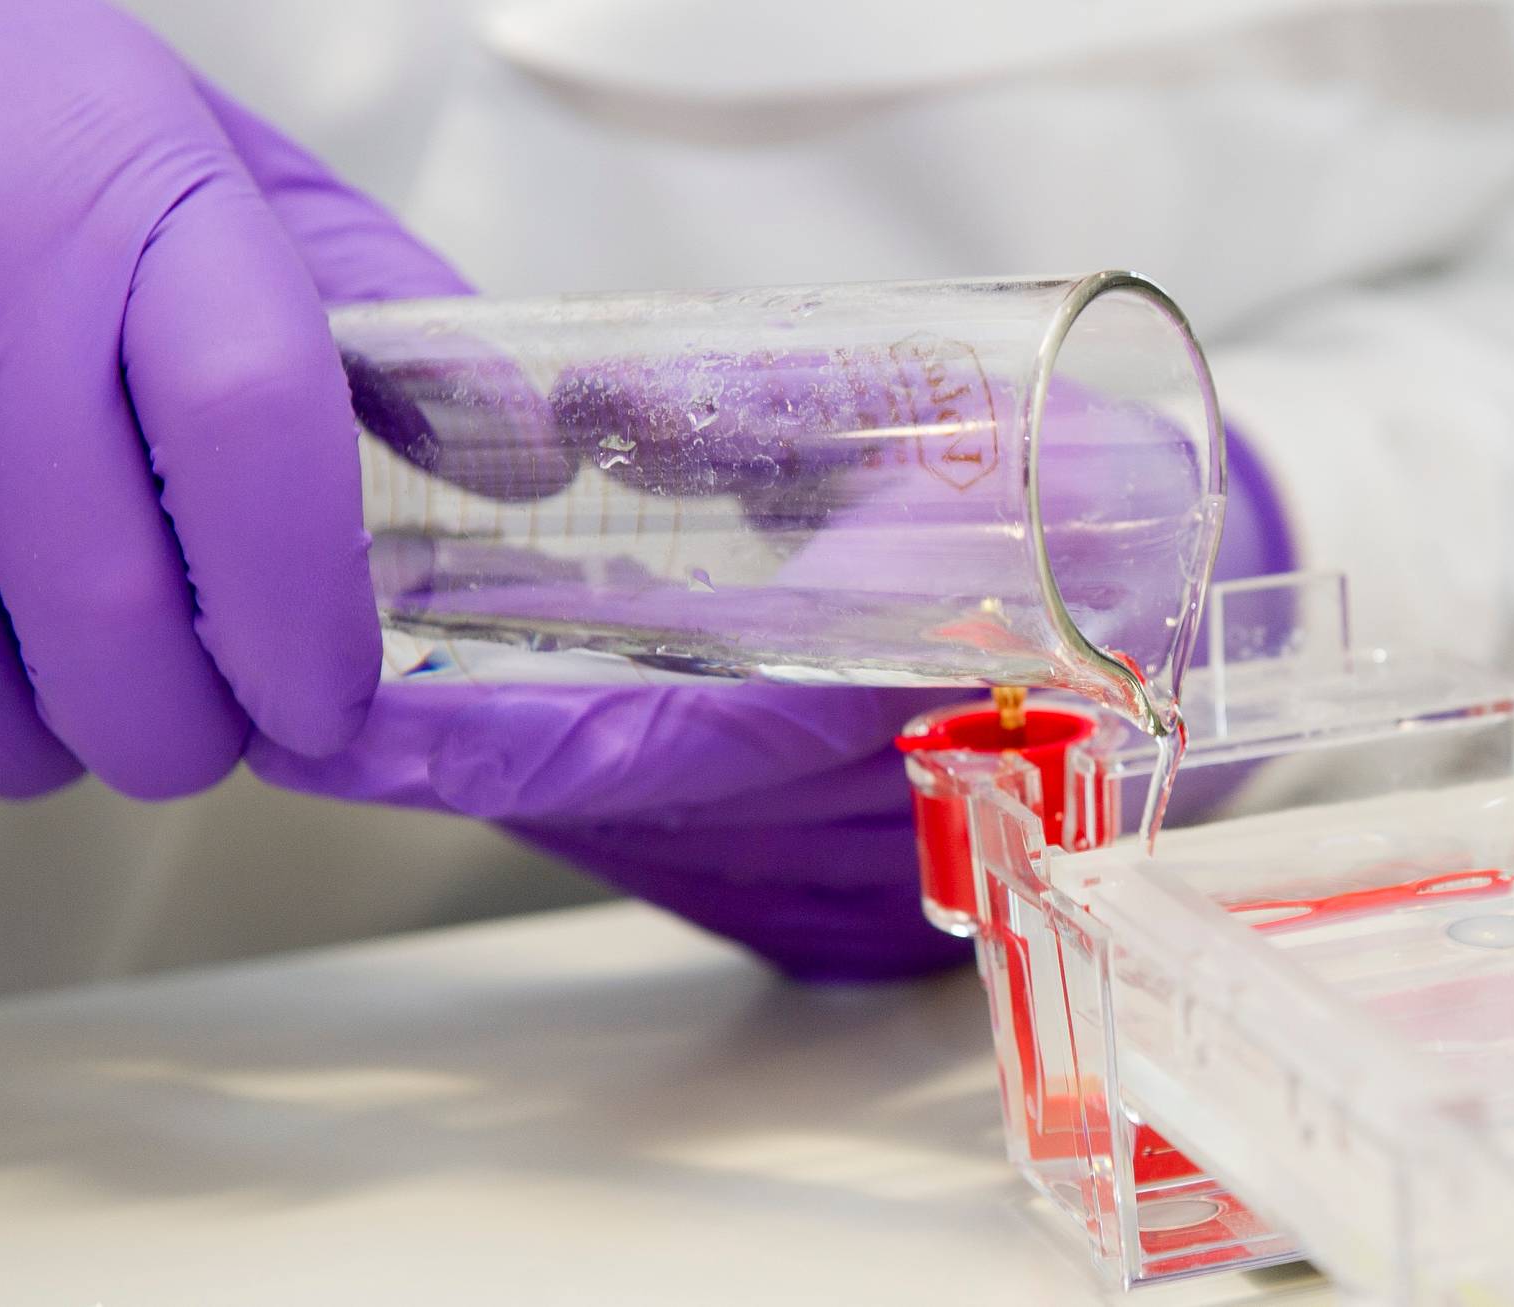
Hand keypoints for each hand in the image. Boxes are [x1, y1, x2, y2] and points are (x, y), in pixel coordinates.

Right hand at [0, 0, 465, 798]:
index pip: (251, 427)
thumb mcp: (228, 166)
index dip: (303, 608)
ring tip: (106, 707)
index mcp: (133, 198)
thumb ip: (384, 309)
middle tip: (228, 734)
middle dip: (186, 724)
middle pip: (107, 593)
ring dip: (55, 738)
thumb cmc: (36, 121)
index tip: (331, 698)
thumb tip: (524, 460)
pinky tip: (0, 660)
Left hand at [255, 364, 1272, 981]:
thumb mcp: (968, 418)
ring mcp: (870, 876)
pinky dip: (587, 803)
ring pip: (647, 846)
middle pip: (631, 814)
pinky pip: (686, 859)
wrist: (1191, 616)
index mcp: (928, 699)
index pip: (673, 751)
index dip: (502, 747)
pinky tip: (519, 741)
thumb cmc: (1090, 499)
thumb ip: (791, 416)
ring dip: (514, 783)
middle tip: (321, 690)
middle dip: (466, 763)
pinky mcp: (853, 893)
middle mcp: (886, 821)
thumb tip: (611, 407)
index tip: (355, 723)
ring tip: (384, 705)